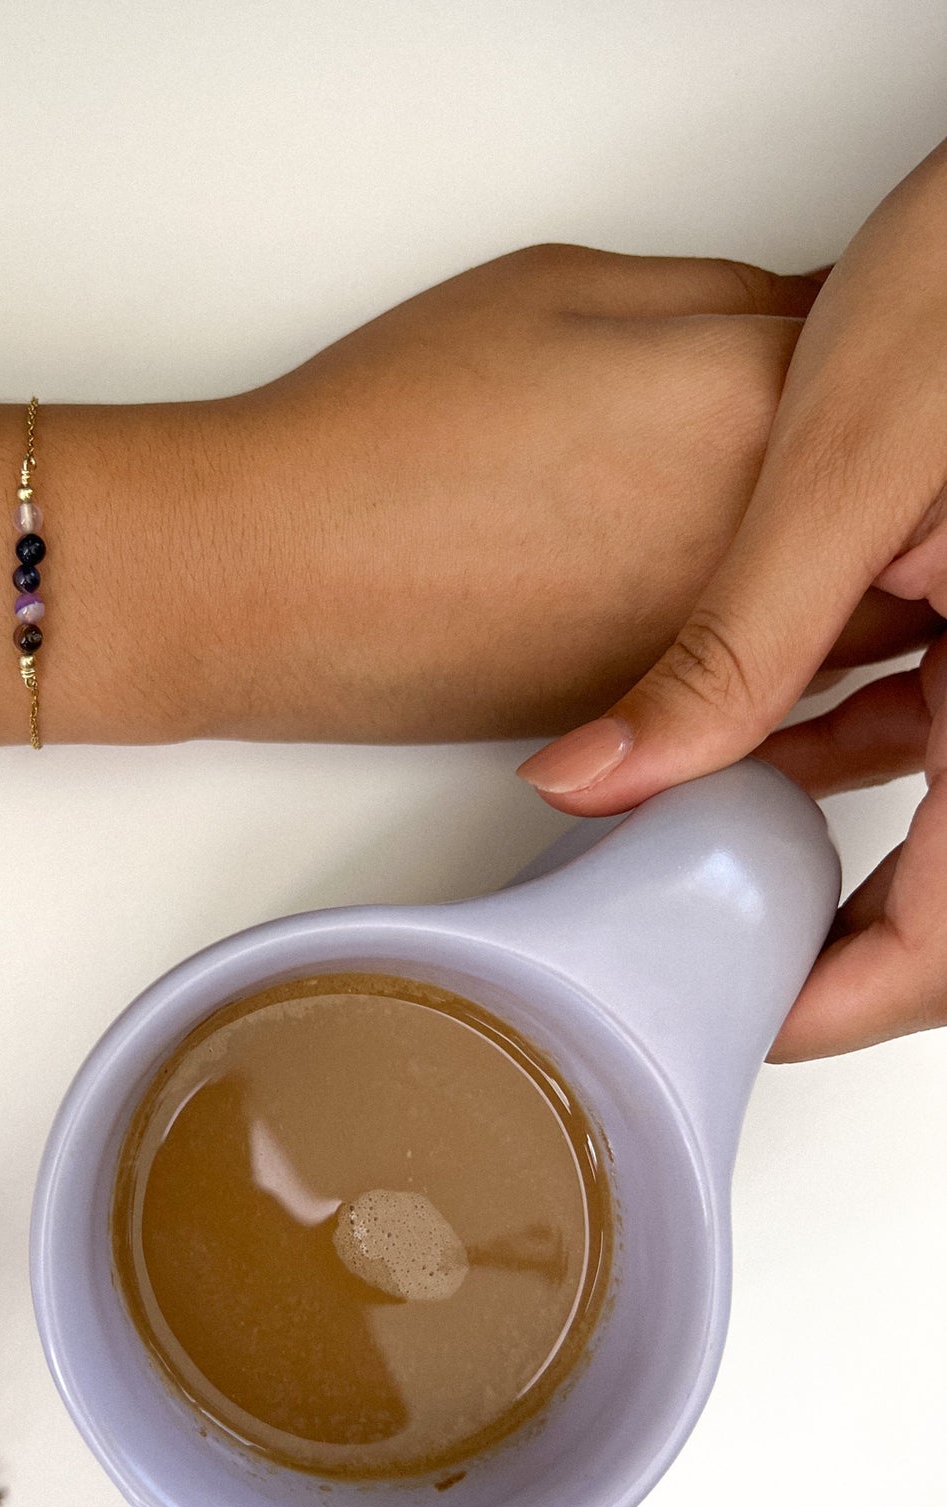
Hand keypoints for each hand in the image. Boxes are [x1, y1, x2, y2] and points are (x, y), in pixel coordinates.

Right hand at [214, 242, 933, 741]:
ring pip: (822, 602)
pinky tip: (624, 577)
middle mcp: (758, 545)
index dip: (825, 351)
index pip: (870, 361)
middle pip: (866, 504)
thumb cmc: (386, 435)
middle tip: (721, 434)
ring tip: (665, 509)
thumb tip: (780, 334)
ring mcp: (710, 645)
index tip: (787, 348)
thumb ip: (717, 305)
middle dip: (827, 473)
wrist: (273, 580)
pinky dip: (720, 627)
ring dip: (790, 563)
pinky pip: (741, 670)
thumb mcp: (570, 288)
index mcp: (754, 405)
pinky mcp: (652, 712)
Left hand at [514, 142, 946, 1057]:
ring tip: (703, 848)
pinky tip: (762, 727)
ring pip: (935, 803)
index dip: (845, 1001)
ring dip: (826, 831)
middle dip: (834, 930)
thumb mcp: (837, 476)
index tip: (743, 1025)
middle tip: (713, 959)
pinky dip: (849, 736)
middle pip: (946, 889)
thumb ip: (729, 654)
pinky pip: (935, 715)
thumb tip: (599, 784)